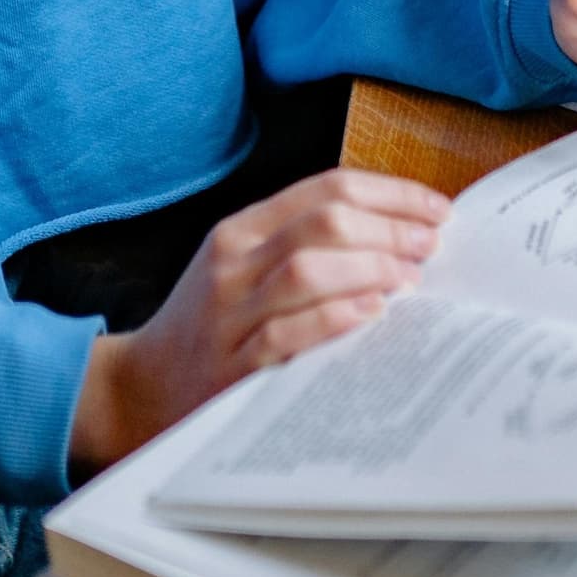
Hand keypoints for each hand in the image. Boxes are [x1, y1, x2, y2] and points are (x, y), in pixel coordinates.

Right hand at [67, 167, 448, 475]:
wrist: (140, 387)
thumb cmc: (211, 326)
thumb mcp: (242, 268)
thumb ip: (302, 246)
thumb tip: (399, 236)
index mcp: (240, 229)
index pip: (325, 188)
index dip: (390, 193)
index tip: (436, 209)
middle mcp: (233, 262)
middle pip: (323, 222)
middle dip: (390, 229)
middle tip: (432, 246)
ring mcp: (230, 313)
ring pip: (306, 268)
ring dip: (371, 268)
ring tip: (412, 279)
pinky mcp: (231, 365)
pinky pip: (288, 332)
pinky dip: (335, 317)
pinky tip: (372, 314)